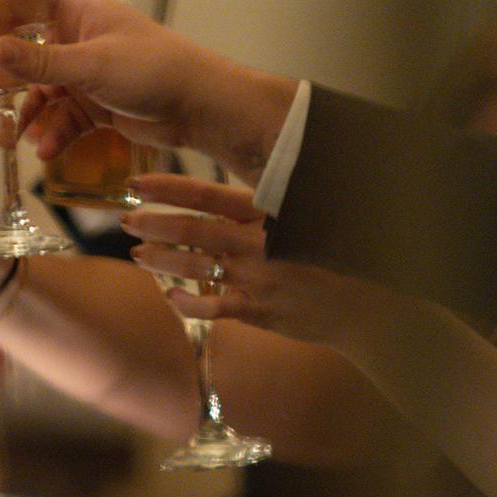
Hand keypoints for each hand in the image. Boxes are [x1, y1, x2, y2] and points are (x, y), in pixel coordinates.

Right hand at [0, 0, 295, 183]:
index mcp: (78, 12)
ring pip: (42, 93)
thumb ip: (39, 62)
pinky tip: (48, 152)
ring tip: (8, 140)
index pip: (27, 3)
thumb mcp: (90, 64)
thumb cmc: (152, 68)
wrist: (199, 107)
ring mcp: (87, 74)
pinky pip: (63, 119)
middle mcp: (78, 39)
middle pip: (26, 56)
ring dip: (25, 116)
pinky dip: (54, 135)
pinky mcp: (96, 105)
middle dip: (1, 82)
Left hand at [122, 172, 373, 344]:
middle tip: (126, 220)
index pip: (210, 194)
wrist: (370, 305)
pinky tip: (169, 296)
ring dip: (162, 261)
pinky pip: (213, 307)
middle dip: (155, 224)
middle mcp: (260, 245)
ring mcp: (258, 281)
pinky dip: (187, 302)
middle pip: (194, 231)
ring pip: (196, 268)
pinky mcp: (259, 312)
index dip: (170, 189)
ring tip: (138, 254)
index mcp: (271, 214)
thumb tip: (231, 192)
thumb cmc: (339, 255)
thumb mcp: (307, 218)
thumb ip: (268, 208)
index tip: (138, 184)